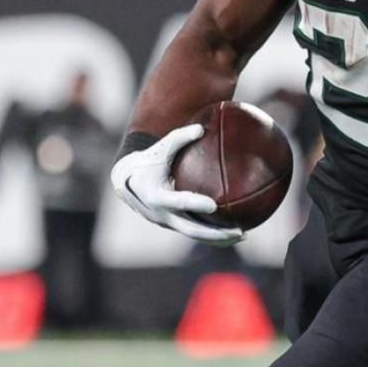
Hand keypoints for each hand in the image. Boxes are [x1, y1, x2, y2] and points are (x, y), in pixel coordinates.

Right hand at [109, 124, 243, 245]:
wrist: (124, 182)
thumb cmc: (146, 161)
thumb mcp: (159, 148)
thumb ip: (179, 138)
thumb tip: (202, 128)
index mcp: (156, 196)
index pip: (178, 202)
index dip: (194, 204)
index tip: (213, 206)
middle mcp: (161, 214)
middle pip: (191, 229)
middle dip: (215, 233)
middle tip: (239, 230)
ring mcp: (167, 223)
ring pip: (195, 235)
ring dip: (218, 238)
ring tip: (243, 235)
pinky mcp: (172, 225)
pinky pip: (194, 232)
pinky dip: (212, 234)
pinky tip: (233, 231)